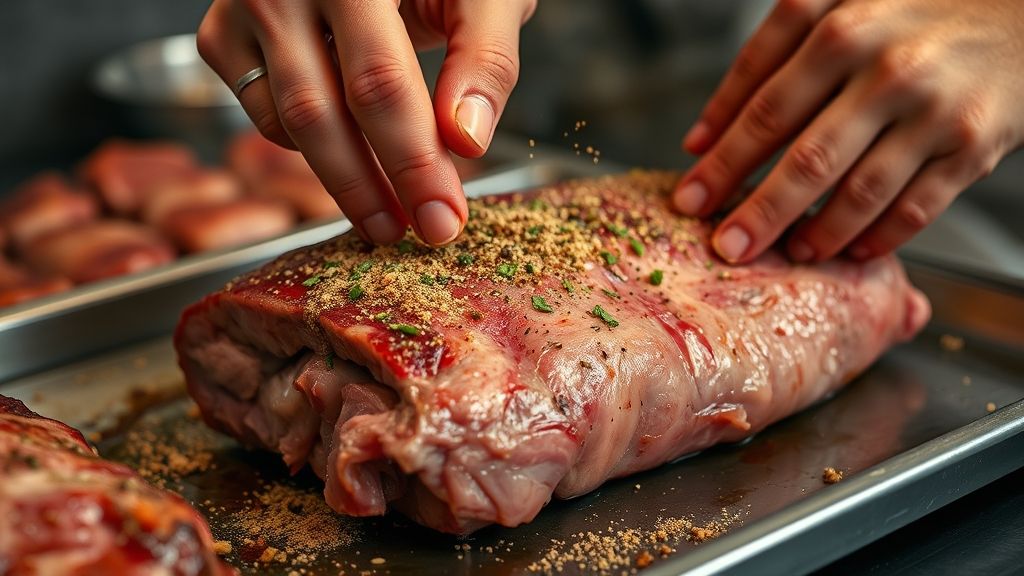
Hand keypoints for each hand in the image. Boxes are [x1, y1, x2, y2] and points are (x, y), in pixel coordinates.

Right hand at [198, 0, 536, 245]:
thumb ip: (485, 56)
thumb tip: (465, 141)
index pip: (378, 83)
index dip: (413, 162)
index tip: (442, 219)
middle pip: (319, 113)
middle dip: (371, 189)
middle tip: (415, 231)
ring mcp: (243, 8)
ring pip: (287, 122)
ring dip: (344, 177)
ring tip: (393, 207)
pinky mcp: (223, 34)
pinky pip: (265, 112)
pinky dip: (311, 145)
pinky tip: (355, 151)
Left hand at [675, 0, 1023, 262]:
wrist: (1019, 6)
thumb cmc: (908, 13)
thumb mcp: (833, 10)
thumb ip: (766, 62)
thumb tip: (701, 139)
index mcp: (838, 27)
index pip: (763, 108)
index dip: (719, 160)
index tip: (688, 198)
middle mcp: (886, 67)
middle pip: (806, 159)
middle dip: (756, 212)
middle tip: (725, 246)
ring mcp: (933, 109)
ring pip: (860, 192)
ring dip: (816, 234)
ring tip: (787, 253)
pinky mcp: (975, 144)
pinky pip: (915, 208)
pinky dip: (876, 237)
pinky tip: (848, 251)